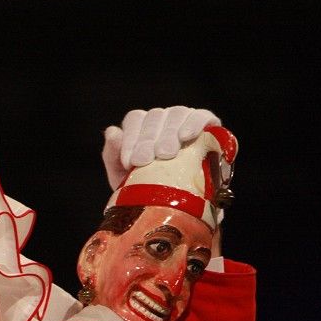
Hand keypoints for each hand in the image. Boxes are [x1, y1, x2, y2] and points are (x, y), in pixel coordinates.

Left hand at [102, 106, 220, 189]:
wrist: (173, 207)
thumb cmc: (146, 189)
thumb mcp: (123, 176)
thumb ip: (112, 155)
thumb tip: (112, 131)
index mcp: (141, 128)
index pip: (135, 119)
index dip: (131, 138)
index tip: (131, 162)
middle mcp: (163, 120)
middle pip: (155, 116)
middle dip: (148, 139)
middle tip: (146, 161)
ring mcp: (185, 120)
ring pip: (177, 113)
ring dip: (169, 132)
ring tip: (165, 154)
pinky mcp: (208, 126)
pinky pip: (202, 116)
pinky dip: (195, 122)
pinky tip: (187, 136)